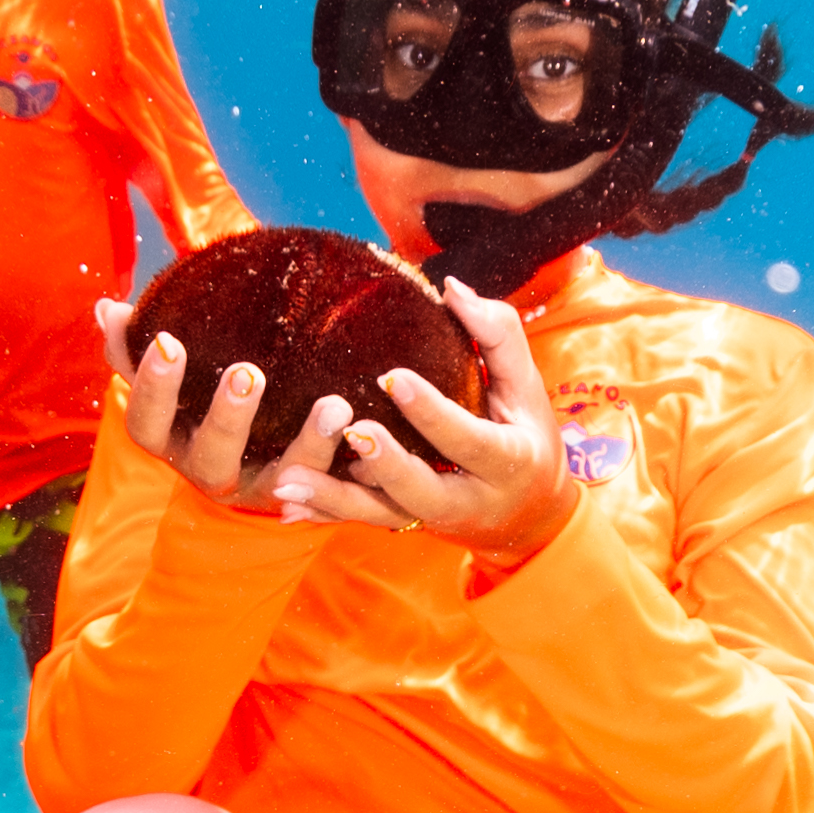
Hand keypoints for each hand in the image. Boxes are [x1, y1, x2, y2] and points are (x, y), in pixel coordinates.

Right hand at [97, 294, 348, 512]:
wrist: (262, 468)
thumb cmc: (204, 403)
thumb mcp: (173, 381)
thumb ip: (138, 348)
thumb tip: (108, 307)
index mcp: (172, 441)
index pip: (146, 423)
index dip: (153, 388)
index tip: (169, 342)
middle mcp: (212, 473)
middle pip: (211, 457)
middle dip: (228, 418)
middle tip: (249, 373)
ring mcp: (262, 490)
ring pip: (283, 479)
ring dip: (308, 444)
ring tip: (335, 405)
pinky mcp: (310, 499)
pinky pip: (333, 491)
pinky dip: (354, 468)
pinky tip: (374, 433)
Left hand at [283, 282, 575, 562]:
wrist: (528, 516)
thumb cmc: (526, 435)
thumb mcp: (527, 387)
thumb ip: (497, 335)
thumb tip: (451, 288)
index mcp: (506, 461)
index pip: (469, 439)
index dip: (433, 412)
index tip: (393, 378)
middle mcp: (467, 499)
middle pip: (422, 491)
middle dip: (386, 466)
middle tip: (353, 433)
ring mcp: (432, 518)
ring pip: (381, 514)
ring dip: (333, 500)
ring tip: (286, 482)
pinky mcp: (406, 524)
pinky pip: (360, 521)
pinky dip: (323, 514)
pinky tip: (285, 505)